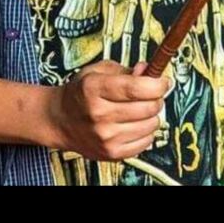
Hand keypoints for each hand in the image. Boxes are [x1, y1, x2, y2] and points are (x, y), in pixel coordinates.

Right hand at [46, 59, 170, 160]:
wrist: (60, 120)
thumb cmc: (80, 93)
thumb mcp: (98, 71)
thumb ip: (125, 69)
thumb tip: (149, 71)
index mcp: (94, 88)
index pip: (137, 87)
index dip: (157, 84)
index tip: (163, 81)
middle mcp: (99, 114)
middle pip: (147, 107)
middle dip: (156, 97)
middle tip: (150, 93)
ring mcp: (105, 136)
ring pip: (150, 125)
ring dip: (151, 115)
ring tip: (140, 109)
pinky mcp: (111, 153)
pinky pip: (145, 142)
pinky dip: (146, 132)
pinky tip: (135, 124)